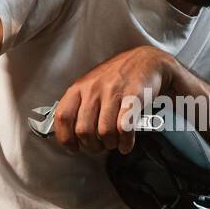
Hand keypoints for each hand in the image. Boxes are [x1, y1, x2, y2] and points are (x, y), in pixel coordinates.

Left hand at [53, 45, 172, 154]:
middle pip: (84, 130)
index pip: (63, 117)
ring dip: (110, 144)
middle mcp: (93, 89)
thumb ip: (79, 105)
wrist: (146, 60)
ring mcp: (113, 92)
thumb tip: (69, 133)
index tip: (74, 147)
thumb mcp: (91, 85)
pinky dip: (125, 142)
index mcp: (79, 87)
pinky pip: (124, 128)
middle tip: (99, 146)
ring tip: (114, 143)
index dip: (66, 138)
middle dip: (92, 146)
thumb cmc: (117, 77)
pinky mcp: (133, 97)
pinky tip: (126, 143)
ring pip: (104, 132)